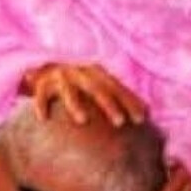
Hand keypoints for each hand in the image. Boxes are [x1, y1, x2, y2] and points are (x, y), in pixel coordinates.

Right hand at [21, 63, 146, 126]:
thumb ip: (118, 96)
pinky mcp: (42, 82)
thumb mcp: (98, 84)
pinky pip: (40, 95)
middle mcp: (81, 72)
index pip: (117, 87)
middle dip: (110, 105)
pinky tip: (43, 119)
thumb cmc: (80, 82)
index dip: (130, 102)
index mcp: (98, 73)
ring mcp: (61, 76)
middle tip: (120, 123)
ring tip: (83, 121)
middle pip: (97, 89)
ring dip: (75, 105)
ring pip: (69, 91)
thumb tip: (150, 113)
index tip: (142, 120)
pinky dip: (41, 105)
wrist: (46, 67)